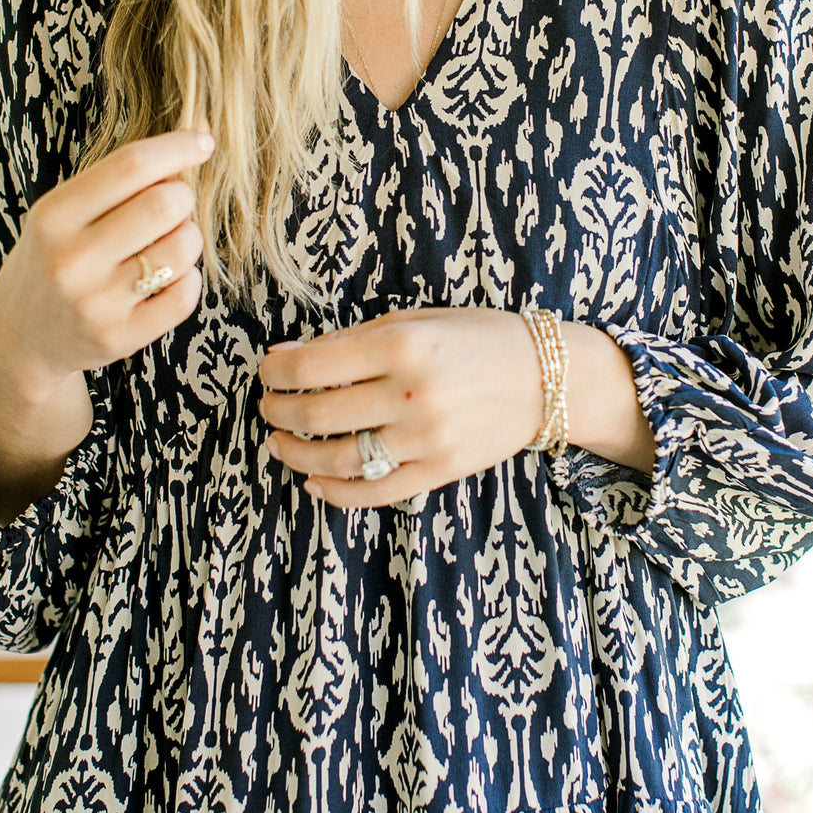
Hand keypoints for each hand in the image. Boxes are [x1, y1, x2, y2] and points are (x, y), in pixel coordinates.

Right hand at [0, 129, 213, 399]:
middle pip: (165, 204)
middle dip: (182, 197)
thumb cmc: (55, 258)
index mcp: (54, 216)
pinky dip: (189, 279)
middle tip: (172, 207)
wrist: (20, 335)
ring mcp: (95, 303)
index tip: (203, 141)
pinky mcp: (119, 337)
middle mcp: (71, 259)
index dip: (177, 147)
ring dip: (188, 238)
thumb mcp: (66, 212)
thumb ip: (120, 180)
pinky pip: (186, 295)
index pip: (130, 165)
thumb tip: (193, 138)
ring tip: (165, 244)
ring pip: (183, 248)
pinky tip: (167, 279)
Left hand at [256, 307, 545, 507]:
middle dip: (277, 412)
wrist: (546, 376)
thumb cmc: (476, 338)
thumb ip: (352, 339)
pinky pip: (373, 492)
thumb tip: (288, 356)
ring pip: (336, 458)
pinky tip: (313, 480)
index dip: (275, 372)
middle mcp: (410, 393)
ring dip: (294, 453)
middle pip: (316, 414)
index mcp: (401, 345)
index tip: (266, 371)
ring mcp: (424, 438)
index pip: (311, 366)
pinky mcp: (438, 471)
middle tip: (268, 406)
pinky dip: (334, 491)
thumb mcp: (415, 320)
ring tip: (278, 442)